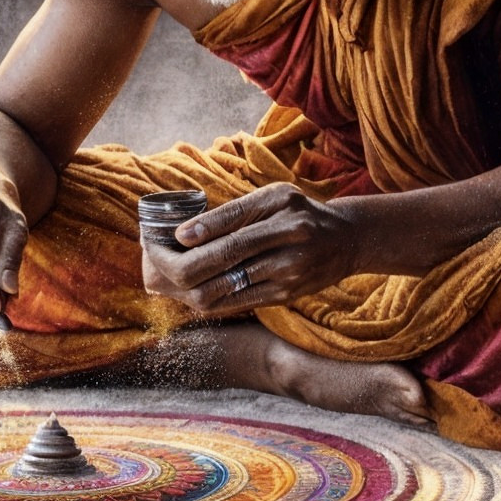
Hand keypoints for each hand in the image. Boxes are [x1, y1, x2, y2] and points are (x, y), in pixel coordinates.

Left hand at [141, 183, 358, 315]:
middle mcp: (287, 236)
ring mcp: (287, 271)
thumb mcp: (273, 197)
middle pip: (221, 258)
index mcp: (281, 205)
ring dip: (184, 285)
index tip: (169, 235)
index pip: (232, 219)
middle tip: (154, 256)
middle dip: (178, 261)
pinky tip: (187, 290)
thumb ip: (235, 213)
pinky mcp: (284, 295)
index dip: (196, 230)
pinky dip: (204, 298)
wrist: (346, 240)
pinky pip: (233, 303)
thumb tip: (184, 234)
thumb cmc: (299, 213)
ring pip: (222, 288)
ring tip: (162, 276)